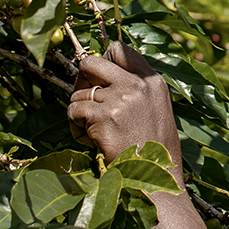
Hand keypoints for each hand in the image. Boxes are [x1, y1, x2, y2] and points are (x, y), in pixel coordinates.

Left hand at [67, 41, 183, 181]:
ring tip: (95, 132)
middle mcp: (138, 85)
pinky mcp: (105, 117)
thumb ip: (134, 88)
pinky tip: (91, 141)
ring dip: (79, 113)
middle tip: (85, 101)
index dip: (102, 61)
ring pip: (78, 93)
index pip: (119, 49)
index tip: (98, 79)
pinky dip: (76, 127)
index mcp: (152, 81)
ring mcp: (121, 99)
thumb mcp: (154, 109)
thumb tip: (102, 76)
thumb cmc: (152, 150)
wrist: (156, 180)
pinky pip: (73, 111)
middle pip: (90, 62)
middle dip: (81, 81)